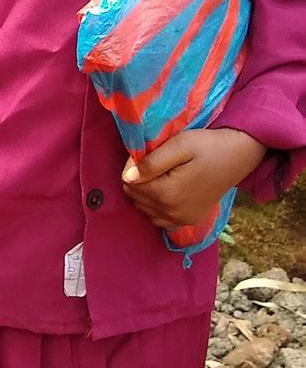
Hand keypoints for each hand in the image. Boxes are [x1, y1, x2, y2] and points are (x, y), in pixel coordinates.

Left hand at [121, 126, 265, 230]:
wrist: (239, 156)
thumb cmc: (208, 146)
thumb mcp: (180, 145)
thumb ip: (151, 162)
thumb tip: (127, 177)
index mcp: (168, 194)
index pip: (130, 185)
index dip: (133, 168)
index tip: (147, 155)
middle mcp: (172, 213)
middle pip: (136, 198)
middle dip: (139, 181)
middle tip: (156, 163)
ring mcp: (181, 220)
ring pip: (145, 209)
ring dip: (146, 194)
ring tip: (163, 175)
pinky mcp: (188, 221)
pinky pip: (159, 219)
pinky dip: (157, 207)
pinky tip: (168, 191)